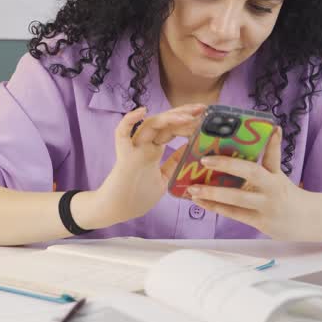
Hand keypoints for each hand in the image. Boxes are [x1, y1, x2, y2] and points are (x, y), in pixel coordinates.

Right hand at [84, 104, 204, 226]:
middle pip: (163, 123)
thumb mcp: (164, 178)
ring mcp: (133, 149)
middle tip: (202, 109)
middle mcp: (143, 145)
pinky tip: (141, 112)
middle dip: (182, 113)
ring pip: (150, 125)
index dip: (186, 122)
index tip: (203, 118)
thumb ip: (174, 164)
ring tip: (189, 115)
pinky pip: (121, 134)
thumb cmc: (138, 197)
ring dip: (169, 117)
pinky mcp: (124, 156)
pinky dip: (128, 121)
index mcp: (153, 150)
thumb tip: (190, 149)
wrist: (118, 212)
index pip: (171, 130)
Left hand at [186, 128, 315, 239]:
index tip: (263, 129)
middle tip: (204, 160)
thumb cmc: (288, 195)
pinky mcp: (259, 222)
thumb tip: (273, 129)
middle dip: (226, 165)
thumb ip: (271, 155)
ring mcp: (265, 206)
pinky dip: (216, 207)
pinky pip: (234, 214)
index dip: (268, 142)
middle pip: (251, 173)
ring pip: (237, 198)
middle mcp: (272, 188)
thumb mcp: (280, 174)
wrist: (309, 222)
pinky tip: (200, 202)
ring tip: (192, 188)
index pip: (271, 155)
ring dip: (213, 193)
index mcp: (276, 174)